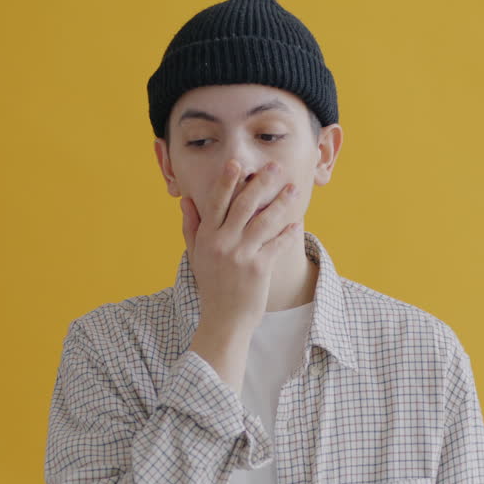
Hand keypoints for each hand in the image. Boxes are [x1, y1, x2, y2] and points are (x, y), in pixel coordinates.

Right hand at [179, 159, 303, 336]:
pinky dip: (288, 232)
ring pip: (265, 221)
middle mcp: (223, 243)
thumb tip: (186, 200)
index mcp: (207, 237)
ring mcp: (241, 255)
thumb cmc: (211, 286)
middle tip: (275, 168)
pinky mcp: (259, 268)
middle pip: (244, 205)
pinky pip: (276, 244)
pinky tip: (296, 222)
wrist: (223, 320)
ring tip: (293, 189)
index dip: (227, 181)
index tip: (236, 164)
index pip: (217, 202)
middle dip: (261, 183)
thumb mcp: (195, 255)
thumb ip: (191, 227)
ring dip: (281, 203)